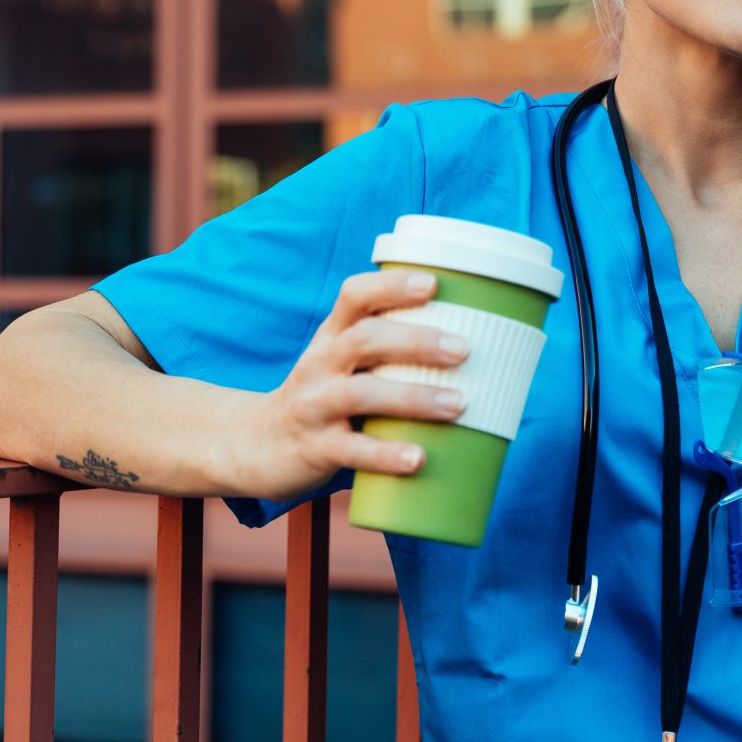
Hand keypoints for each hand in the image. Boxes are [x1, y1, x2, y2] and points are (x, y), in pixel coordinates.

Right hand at [224, 269, 469, 502]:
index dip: (392, 284)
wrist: (257, 446)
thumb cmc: (325, 399)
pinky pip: (352, 450)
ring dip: (413, 397)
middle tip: (463, 349)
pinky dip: (387, 454)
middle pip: (364, 339)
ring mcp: (314, 406)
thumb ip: (391, 354)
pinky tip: (418, 458)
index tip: (433, 283)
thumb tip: (484, 353)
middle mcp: (320, 364)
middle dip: (416, 341)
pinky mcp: (315, 449)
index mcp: (332, 336)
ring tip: (458, 404)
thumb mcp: (344, 364)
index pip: (354, 295)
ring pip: (361, 393)